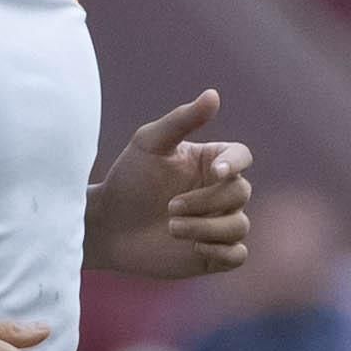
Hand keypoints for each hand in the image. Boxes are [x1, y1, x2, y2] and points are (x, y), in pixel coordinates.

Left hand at [86, 92, 255, 280]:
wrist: (107, 226)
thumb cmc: (128, 180)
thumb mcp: (149, 144)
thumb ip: (181, 120)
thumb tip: (213, 95)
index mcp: (212, 162)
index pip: (242, 157)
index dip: (235, 164)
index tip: (215, 173)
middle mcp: (220, 192)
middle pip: (240, 193)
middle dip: (206, 201)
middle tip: (169, 207)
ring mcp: (218, 224)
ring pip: (239, 225)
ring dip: (206, 228)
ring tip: (171, 228)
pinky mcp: (213, 255)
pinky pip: (237, 255)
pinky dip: (223, 252)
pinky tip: (195, 248)